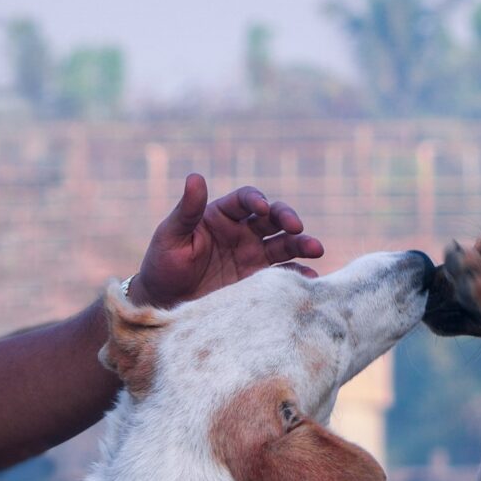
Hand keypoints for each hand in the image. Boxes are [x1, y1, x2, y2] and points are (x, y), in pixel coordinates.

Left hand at [132, 174, 324, 308]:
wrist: (164, 304)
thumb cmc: (162, 265)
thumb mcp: (170, 236)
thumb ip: (187, 210)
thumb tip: (195, 176)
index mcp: (221, 215)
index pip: (245, 200)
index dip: (255, 200)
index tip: (260, 209)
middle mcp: (242, 232)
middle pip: (272, 218)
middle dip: (287, 219)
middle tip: (297, 227)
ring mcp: (252, 256)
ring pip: (284, 244)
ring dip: (302, 244)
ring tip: (317, 249)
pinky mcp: (257, 280)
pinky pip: (283, 273)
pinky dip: (298, 274)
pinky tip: (309, 279)